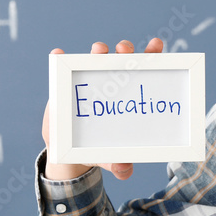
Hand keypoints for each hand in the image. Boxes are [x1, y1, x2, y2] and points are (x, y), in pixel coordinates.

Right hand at [41, 37, 163, 180]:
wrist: (69, 151)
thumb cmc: (98, 149)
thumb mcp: (110, 158)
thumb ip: (119, 165)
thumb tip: (125, 170)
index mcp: (129, 94)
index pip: (144, 69)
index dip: (152, 55)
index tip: (156, 44)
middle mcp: (111, 82)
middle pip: (121, 59)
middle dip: (125, 50)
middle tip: (124, 51)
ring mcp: (88, 82)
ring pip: (96, 59)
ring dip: (99, 51)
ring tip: (99, 50)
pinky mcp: (66, 86)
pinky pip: (63, 68)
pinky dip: (60, 58)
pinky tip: (58, 54)